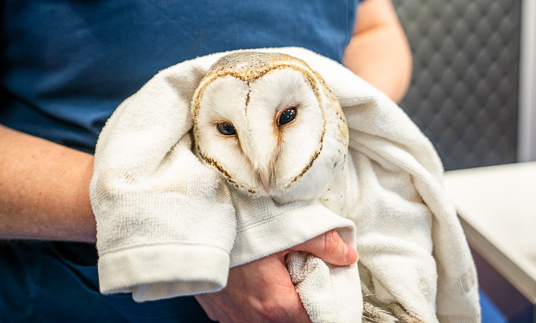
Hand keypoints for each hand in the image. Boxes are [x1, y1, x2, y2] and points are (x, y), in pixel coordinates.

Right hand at [195, 229, 357, 322]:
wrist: (188, 223)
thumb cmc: (237, 225)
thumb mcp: (288, 227)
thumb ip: (324, 243)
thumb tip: (348, 255)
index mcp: (277, 305)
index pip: (316, 321)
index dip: (327, 305)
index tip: (328, 286)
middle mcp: (252, 320)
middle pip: (291, 322)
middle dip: (302, 304)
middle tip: (305, 275)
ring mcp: (231, 318)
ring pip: (265, 322)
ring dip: (277, 306)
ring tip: (279, 277)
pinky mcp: (216, 311)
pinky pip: (242, 317)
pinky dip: (255, 305)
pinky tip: (255, 281)